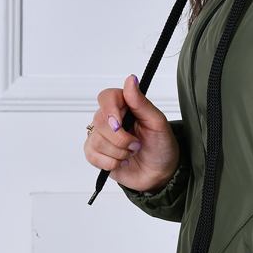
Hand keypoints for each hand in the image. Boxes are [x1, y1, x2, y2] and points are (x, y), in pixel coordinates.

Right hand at [85, 74, 180, 192]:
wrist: (160, 173)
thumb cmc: (161, 146)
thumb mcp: (157, 123)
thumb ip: (141, 102)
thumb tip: (130, 79)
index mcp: (125, 106)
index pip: (107, 97)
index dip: (110, 110)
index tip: (120, 123)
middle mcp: (110, 119)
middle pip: (100, 121)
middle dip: (121, 139)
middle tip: (137, 144)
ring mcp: (101, 136)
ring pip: (96, 140)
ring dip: (119, 152)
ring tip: (131, 153)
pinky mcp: (96, 153)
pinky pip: (91, 155)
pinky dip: (110, 162)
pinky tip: (121, 161)